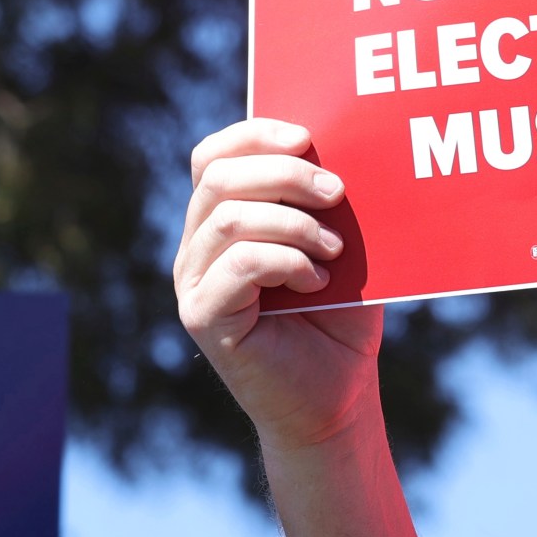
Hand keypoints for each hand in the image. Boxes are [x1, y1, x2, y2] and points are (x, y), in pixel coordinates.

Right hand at [174, 119, 384, 450]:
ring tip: (336, 248)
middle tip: (337, 192)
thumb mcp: (339, 249)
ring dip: (293, 222)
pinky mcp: (204, 317)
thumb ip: (325, 205)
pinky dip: (286, 260)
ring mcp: (194, 283)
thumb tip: (342, 152)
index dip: (254, 136)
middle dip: (284, 174)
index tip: (308, 137)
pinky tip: (318, 281)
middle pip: (218, 178)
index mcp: (221, 222)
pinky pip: (239, 263)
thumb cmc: (340, 322)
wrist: (337, 401)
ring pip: (228, 218)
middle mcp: (197, 248)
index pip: (213, 157)